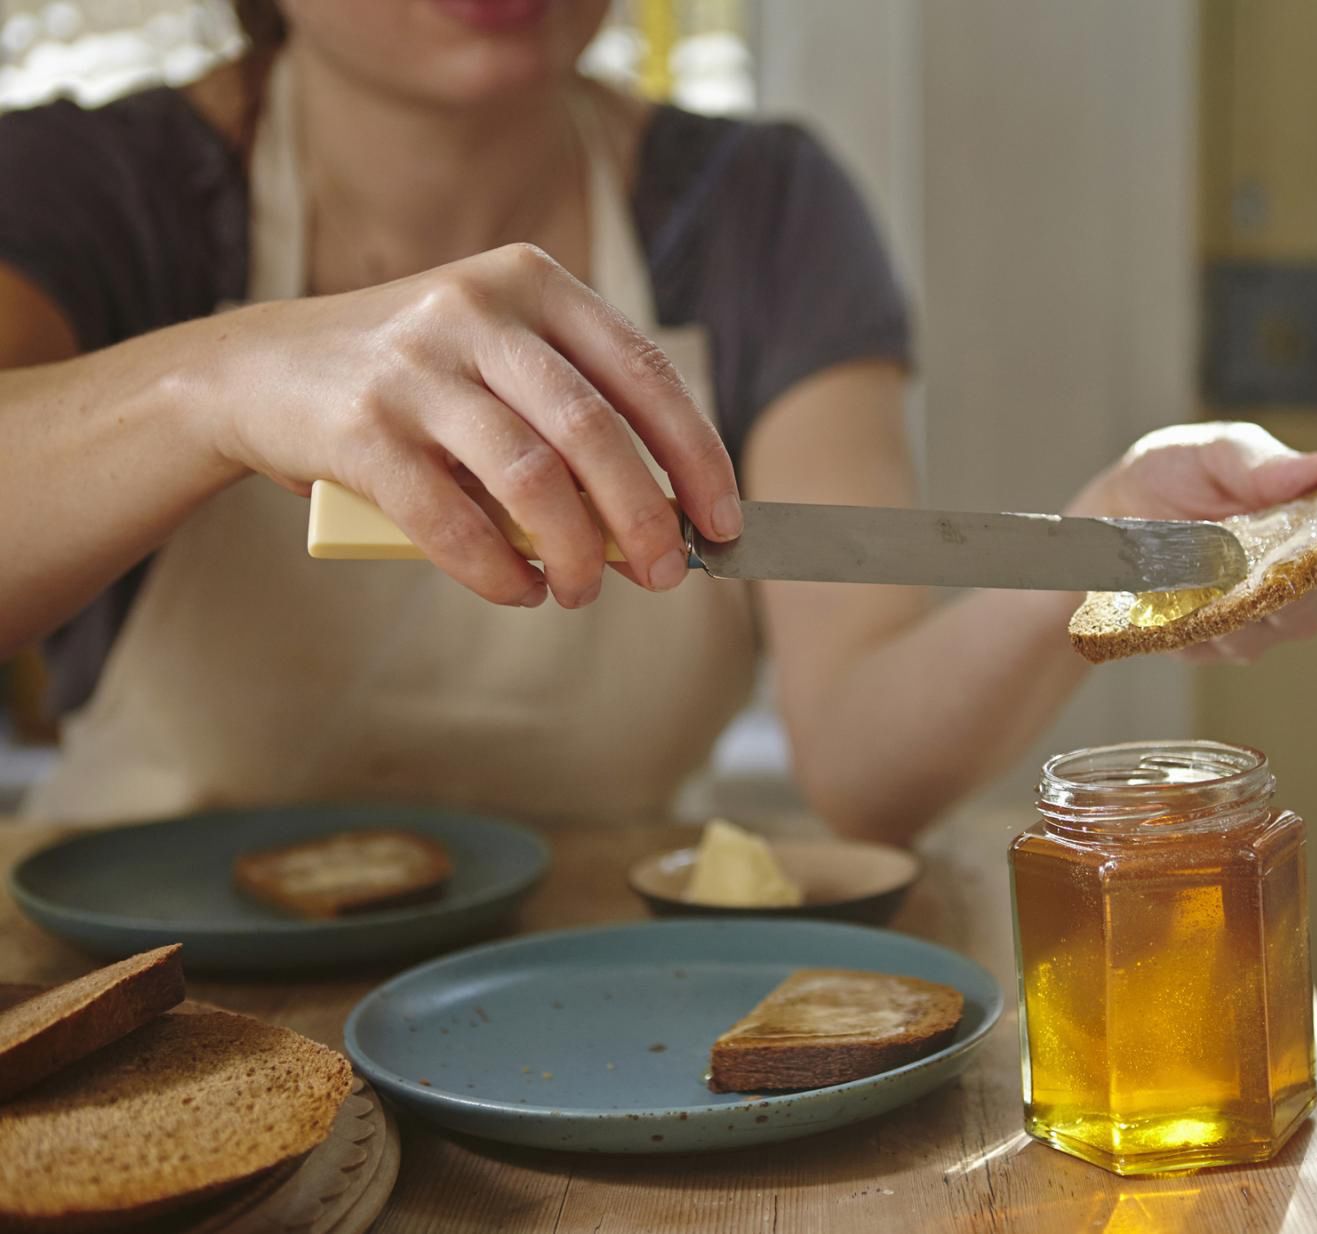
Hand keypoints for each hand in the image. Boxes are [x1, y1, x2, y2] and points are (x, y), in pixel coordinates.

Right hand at [198, 243, 740, 608]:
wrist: (255, 371)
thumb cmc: (410, 381)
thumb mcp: (496, 363)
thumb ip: (570, 420)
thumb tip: (654, 524)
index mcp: (532, 282)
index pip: (643, 373)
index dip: (695, 454)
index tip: (722, 520)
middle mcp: (477, 309)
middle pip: (594, 428)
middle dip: (643, 515)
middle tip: (665, 574)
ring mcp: (415, 364)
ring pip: (530, 475)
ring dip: (573, 550)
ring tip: (582, 591)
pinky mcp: (359, 428)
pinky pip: (450, 518)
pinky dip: (496, 569)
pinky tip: (519, 591)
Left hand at [1065, 422, 1316, 663]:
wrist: (1111, 509)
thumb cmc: (1179, 471)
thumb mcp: (1219, 453)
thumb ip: (1271, 465)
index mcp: (1314, 530)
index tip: (1300, 550)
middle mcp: (1293, 587)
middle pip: (1303, 613)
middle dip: (1267, 594)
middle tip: (1228, 563)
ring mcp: (1250, 623)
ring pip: (1251, 638)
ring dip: (1217, 610)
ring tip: (1184, 572)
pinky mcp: (1203, 644)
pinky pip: (1201, 646)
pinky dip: (1181, 622)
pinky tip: (1161, 595)